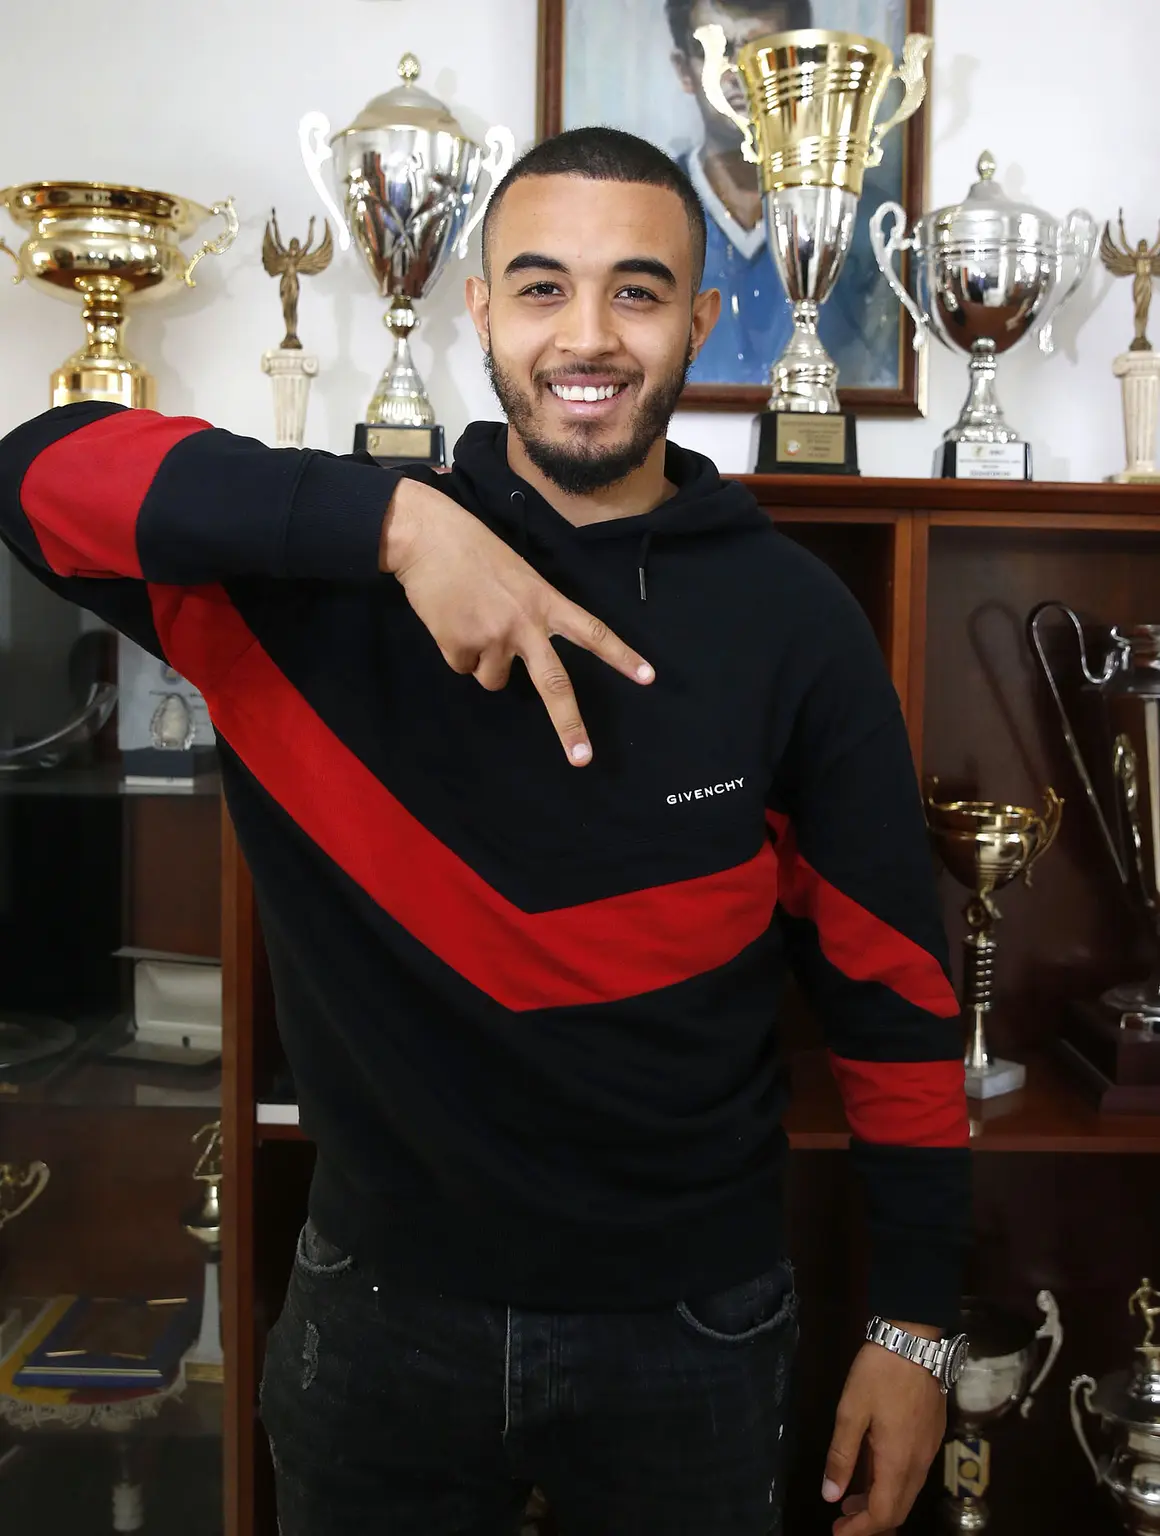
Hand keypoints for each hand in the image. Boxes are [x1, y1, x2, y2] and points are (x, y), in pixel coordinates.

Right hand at [381, 477, 653, 764]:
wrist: (426, 537)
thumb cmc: (474, 550)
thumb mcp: (519, 574)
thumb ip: (531, 612)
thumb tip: (521, 653)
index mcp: (545, 601)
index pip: (592, 632)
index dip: (621, 656)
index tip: (647, 678)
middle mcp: (525, 624)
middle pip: (555, 684)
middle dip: (569, 725)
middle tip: (582, 759)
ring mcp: (493, 638)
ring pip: (495, 680)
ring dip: (483, 662)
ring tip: (471, 622)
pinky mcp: (460, 647)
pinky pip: (463, 667)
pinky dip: (456, 651)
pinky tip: (450, 621)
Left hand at [822, 1337, 945, 1535]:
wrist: (914, 1340)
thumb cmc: (878, 1373)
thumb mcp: (850, 1411)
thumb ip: (841, 1455)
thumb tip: (830, 1495)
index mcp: (898, 1461)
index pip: (884, 1514)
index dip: (861, 1529)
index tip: (838, 1532)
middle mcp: (919, 1462)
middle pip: (899, 1509)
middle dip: (871, 1522)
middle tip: (842, 1522)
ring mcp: (928, 1448)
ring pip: (908, 1492)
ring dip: (882, 1502)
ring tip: (851, 1499)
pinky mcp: (931, 1434)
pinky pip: (913, 1473)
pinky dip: (893, 1483)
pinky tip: (874, 1470)